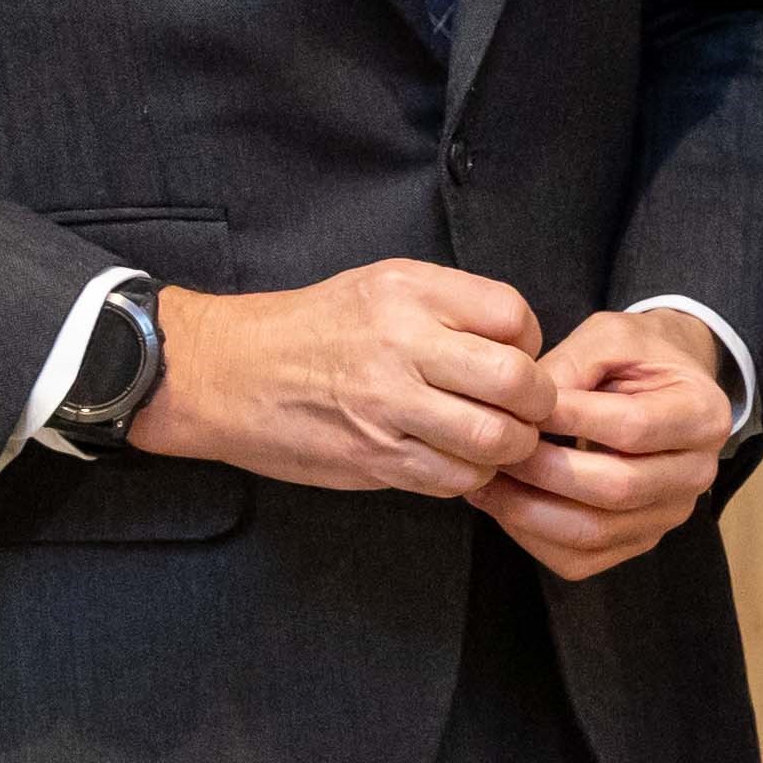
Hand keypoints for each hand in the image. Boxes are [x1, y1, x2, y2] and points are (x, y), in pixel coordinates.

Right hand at [137, 261, 551, 493]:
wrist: (226, 372)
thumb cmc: (313, 327)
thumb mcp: (381, 285)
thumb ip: (451, 305)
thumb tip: (520, 345)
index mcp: (409, 292)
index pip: (514, 318)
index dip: (530, 344)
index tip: (516, 358)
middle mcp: (402, 345)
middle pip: (517, 382)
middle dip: (537, 404)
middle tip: (526, 410)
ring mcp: (387, 406)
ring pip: (492, 440)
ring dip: (508, 448)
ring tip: (496, 440)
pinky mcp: (373, 458)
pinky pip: (452, 478)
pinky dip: (468, 476)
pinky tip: (455, 460)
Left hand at [476, 304, 736, 583]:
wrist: (665, 386)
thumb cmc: (636, 356)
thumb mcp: (609, 337)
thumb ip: (569, 366)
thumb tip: (520, 410)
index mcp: (703, 414)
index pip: (633, 428)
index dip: (571, 420)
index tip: (518, 407)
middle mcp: (697, 474)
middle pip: (618, 488)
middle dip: (543, 471)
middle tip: (493, 449)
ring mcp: (668, 515)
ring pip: (594, 532)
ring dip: (529, 510)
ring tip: (485, 481)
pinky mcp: (638, 541)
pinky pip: (580, 559)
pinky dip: (532, 538)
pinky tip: (504, 505)